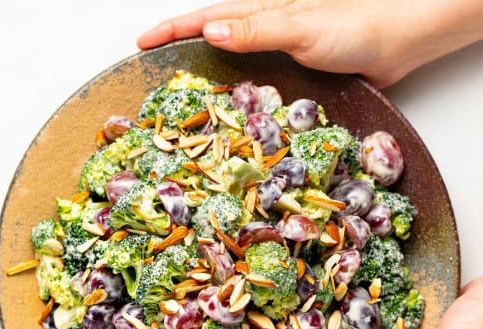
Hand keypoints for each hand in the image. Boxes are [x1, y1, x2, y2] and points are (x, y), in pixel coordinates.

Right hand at [137, 0, 482, 87]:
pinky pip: (253, 82)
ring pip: (228, 63)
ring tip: (182, 98)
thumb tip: (210, 34)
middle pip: (209, 39)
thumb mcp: (299, 27)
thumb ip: (256, 30)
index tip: (141, 45)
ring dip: (203, 76)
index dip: (170, 31)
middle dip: (178, 52)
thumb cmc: (353, 28)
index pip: (202, 19)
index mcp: (258, 14)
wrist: (393, 43)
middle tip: (153, 75)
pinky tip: (229, 109)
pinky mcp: (291, 74)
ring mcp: (275, 53)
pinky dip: (235, 94)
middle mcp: (262, 32)